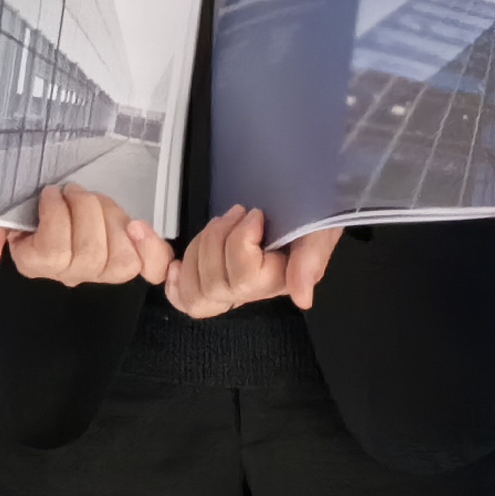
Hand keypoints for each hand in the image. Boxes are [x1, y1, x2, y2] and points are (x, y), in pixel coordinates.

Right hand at [0, 185, 172, 287]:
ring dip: (110, 219)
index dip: (56, 218)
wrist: (56, 177)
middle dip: (85, 210)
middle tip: (74, 191)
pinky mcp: (133, 255)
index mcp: (36, 262)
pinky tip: (139, 226)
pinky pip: (150, 268)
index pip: (53, 255)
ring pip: (119, 261)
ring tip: (98, 201)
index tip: (50, 193)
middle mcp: (70, 272)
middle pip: (89, 256)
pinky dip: (150, 249)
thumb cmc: (24, 196)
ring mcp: (103, 267)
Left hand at [164, 207, 344, 317]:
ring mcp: (229, 287)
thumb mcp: (319, 227)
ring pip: (196, 290)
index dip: (240, 243)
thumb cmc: (312, 210)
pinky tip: (176, 265)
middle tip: (238, 212)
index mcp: (278, 281)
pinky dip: (175, 283)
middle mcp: (252, 292)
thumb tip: (302, 299)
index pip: (244, 280)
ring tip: (221, 222)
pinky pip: (184, 298)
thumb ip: (311, 259)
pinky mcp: (210, 277)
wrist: (303, 196)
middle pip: (215, 287)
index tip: (255, 214)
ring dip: (200, 248)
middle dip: (218, 240)